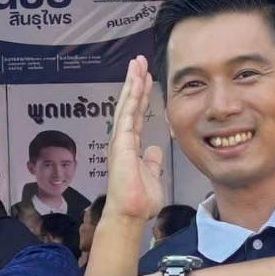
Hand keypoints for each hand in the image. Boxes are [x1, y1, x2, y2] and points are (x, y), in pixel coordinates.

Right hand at [101, 57, 163, 223]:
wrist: (131, 214)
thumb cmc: (139, 201)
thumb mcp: (152, 176)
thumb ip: (152, 161)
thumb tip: (155, 150)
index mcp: (131, 146)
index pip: (137, 114)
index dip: (141, 95)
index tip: (146, 78)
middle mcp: (123, 140)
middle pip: (129, 104)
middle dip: (135, 82)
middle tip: (139, 61)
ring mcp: (120, 140)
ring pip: (126, 104)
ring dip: (132, 82)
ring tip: (137, 63)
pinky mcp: (121, 143)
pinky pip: (127, 114)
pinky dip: (131, 96)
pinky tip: (136, 81)